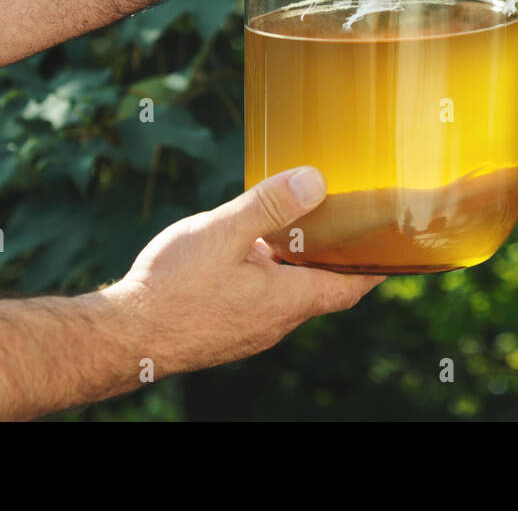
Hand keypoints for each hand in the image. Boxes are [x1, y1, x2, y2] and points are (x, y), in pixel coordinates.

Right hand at [107, 166, 384, 378]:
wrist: (123, 337)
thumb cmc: (172, 286)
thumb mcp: (223, 232)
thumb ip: (269, 206)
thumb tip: (316, 181)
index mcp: (286, 301)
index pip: (349, 288)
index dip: (375, 267)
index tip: (395, 248)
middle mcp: (274, 323)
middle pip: (321, 290)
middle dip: (336, 259)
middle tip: (347, 224)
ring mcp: (248, 331)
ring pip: (287, 296)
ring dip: (298, 267)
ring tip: (298, 227)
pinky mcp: (225, 332)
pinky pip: (260, 302)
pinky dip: (268, 277)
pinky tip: (247, 252)